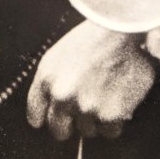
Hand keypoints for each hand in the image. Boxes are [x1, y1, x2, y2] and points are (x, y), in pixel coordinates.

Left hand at [26, 20, 156, 140]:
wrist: (124, 27)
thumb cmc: (95, 36)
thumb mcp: (60, 53)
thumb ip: (52, 82)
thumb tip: (53, 109)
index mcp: (46, 77)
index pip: (35, 116)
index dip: (48, 117)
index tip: (57, 116)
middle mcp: (61, 95)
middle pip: (59, 131)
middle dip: (71, 124)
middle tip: (85, 107)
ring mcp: (84, 107)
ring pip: (87, 130)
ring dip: (96, 118)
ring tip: (107, 93)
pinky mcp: (109, 116)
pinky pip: (109, 132)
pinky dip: (116, 120)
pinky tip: (119, 98)